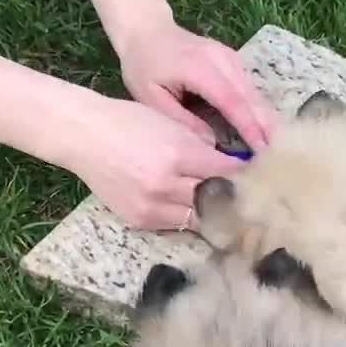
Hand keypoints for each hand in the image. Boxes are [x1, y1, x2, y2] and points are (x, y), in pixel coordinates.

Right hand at [67, 92, 247, 230]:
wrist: (82, 135)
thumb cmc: (129, 122)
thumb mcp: (171, 125)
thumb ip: (202, 147)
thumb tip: (232, 165)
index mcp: (178, 154)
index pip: (226, 173)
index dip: (246, 177)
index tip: (262, 180)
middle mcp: (165, 184)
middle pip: (214, 200)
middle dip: (233, 198)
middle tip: (252, 200)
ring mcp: (151, 206)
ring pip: (197, 218)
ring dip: (211, 213)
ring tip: (227, 210)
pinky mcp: (139, 219)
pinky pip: (173, 224)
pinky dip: (185, 217)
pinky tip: (195, 211)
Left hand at [115, 18, 274, 151]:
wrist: (147, 29)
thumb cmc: (143, 65)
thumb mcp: (151, 97)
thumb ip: (181, 120)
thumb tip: (210, 144)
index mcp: (199, 68)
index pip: (232, 102)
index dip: (249, 127)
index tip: (261, 151)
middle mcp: (221, 59)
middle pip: (251, 97)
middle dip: (266, 127)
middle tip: (277, 157)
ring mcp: (230, 57)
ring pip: (254, 93)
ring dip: (265, 120)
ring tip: (275, 148)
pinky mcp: (232, 60)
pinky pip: (249, 88)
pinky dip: (257, 109)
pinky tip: (263, 130)